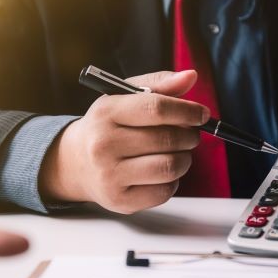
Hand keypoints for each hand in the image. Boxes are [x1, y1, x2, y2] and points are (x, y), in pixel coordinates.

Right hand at [40, 70, 207, 213]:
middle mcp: (103, 144)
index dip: (186, 111)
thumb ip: (158, 84)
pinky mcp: (120, 200)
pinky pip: (164, 192)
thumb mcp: (124, 98)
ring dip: (185, 159)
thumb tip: (190, 76)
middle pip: (167, 139)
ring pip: (169, 167)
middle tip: (190, 134)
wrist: (75, 162)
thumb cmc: (107, 126)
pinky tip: (163, 172)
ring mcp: (110, 175)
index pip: (156, 108)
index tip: (201, 114)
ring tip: (179, 153)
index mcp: (105, 113)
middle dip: (189, 136)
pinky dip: (173, 181)